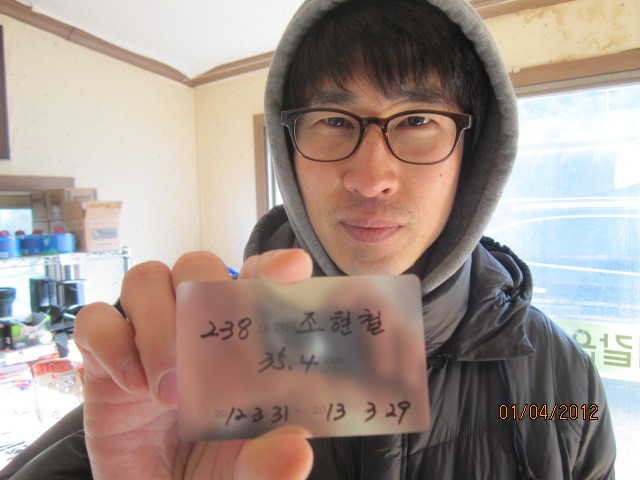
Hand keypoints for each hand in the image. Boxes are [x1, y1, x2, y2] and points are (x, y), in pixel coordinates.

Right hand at [74, 249, 314, 478]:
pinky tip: (131, 385)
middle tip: (205, 362)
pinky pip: (94, 321)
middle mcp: (192, 325)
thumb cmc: (206, 471)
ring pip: (145, 279)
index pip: (256, 280)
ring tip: (167, 390)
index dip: (272, 267)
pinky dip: (111, 343)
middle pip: (195, 266)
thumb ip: (267, 462)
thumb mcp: (242, 471)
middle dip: (201, 298)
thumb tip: (296, 450)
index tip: (293, 269)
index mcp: (237, 340)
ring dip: (157, 324)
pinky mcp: (103, 358)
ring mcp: (146, 337)